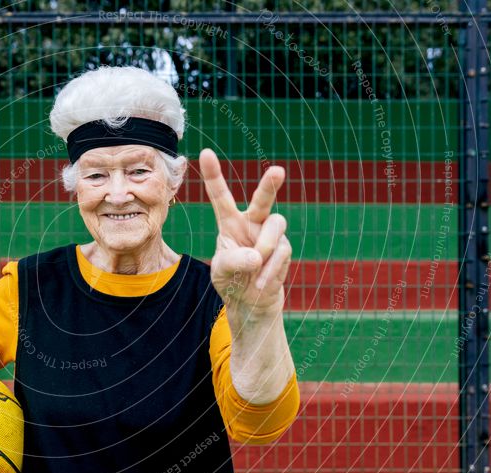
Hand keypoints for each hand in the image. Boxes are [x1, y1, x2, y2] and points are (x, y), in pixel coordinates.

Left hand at [199, 149, 291, 312]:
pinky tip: (259, 283)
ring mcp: (271, 234)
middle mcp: (252, 222)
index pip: (220, 195)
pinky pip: (280, 253)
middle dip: (269, 185)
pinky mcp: (284, 248)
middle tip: (277, 171)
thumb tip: (257, 256)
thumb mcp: (222, 271)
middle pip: (262, 199)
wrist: (251, 301)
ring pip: (276, 226)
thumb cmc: (232, 279)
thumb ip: (233, 261)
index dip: (214, 175)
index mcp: (229, 222)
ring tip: (255, 266)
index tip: (205, 153)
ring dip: (265, 247)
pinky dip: (268, 270)